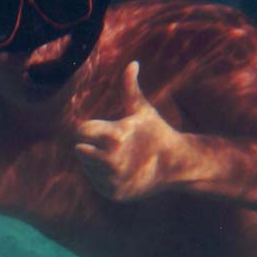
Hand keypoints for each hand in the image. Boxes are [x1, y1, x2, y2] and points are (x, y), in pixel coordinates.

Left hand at [75, 61, 191, 200]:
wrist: (177, 166)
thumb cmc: (156, 133)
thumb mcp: (143, 110)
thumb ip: (130, 88)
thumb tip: (132, 63)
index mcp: (116, 135)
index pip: (81, 131)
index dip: (89, 129)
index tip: (101, 129)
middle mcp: (112, 159)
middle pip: (80, 149)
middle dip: (91, 145)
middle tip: (111, 144)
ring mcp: (113, 179)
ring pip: (86, 166)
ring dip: (95, 161)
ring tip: (117, 157)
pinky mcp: (114, 193)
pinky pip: (95, 181)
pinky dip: (103, 176)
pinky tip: (120, 170)